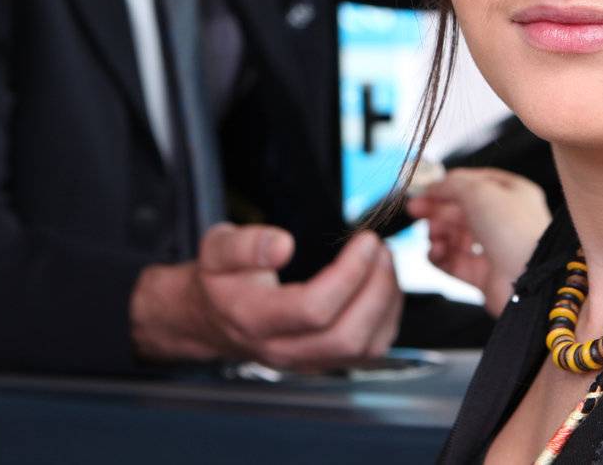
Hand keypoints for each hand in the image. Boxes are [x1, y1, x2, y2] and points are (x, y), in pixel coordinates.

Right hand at [130, 224, 401, 370]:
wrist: (215, 318)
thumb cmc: (221, 279)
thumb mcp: (217, 248)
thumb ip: (245, 244)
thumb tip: (283, 245)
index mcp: (254, 320)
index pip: (313, 309)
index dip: (349, 274)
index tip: (364, 240)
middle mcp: (283, 350)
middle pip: (347, 336)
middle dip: (376, 288)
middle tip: (381, 248)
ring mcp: (307, 362)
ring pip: (365, 348)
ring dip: (386, 301)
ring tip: (384, 260)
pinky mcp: (327, 362)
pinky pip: (371, 350)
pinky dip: (387, 316)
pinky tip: (381, 283)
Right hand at [406, 168, 550, 316]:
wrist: (528, 279)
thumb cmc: (512, 229)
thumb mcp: (479, 191)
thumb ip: (452, 184)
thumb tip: (434, 186)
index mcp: (512, 194)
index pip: (474, 184)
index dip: (447, 185)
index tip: (423, 190)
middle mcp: (504, 220)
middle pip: (461, 210)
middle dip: (436, 209)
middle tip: (414, 210)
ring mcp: (493, 249)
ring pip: (455, 236)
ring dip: (438, 233)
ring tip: (433, 236)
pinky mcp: (483, 275)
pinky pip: (454, 262)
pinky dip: (440, 256)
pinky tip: (434, 252)